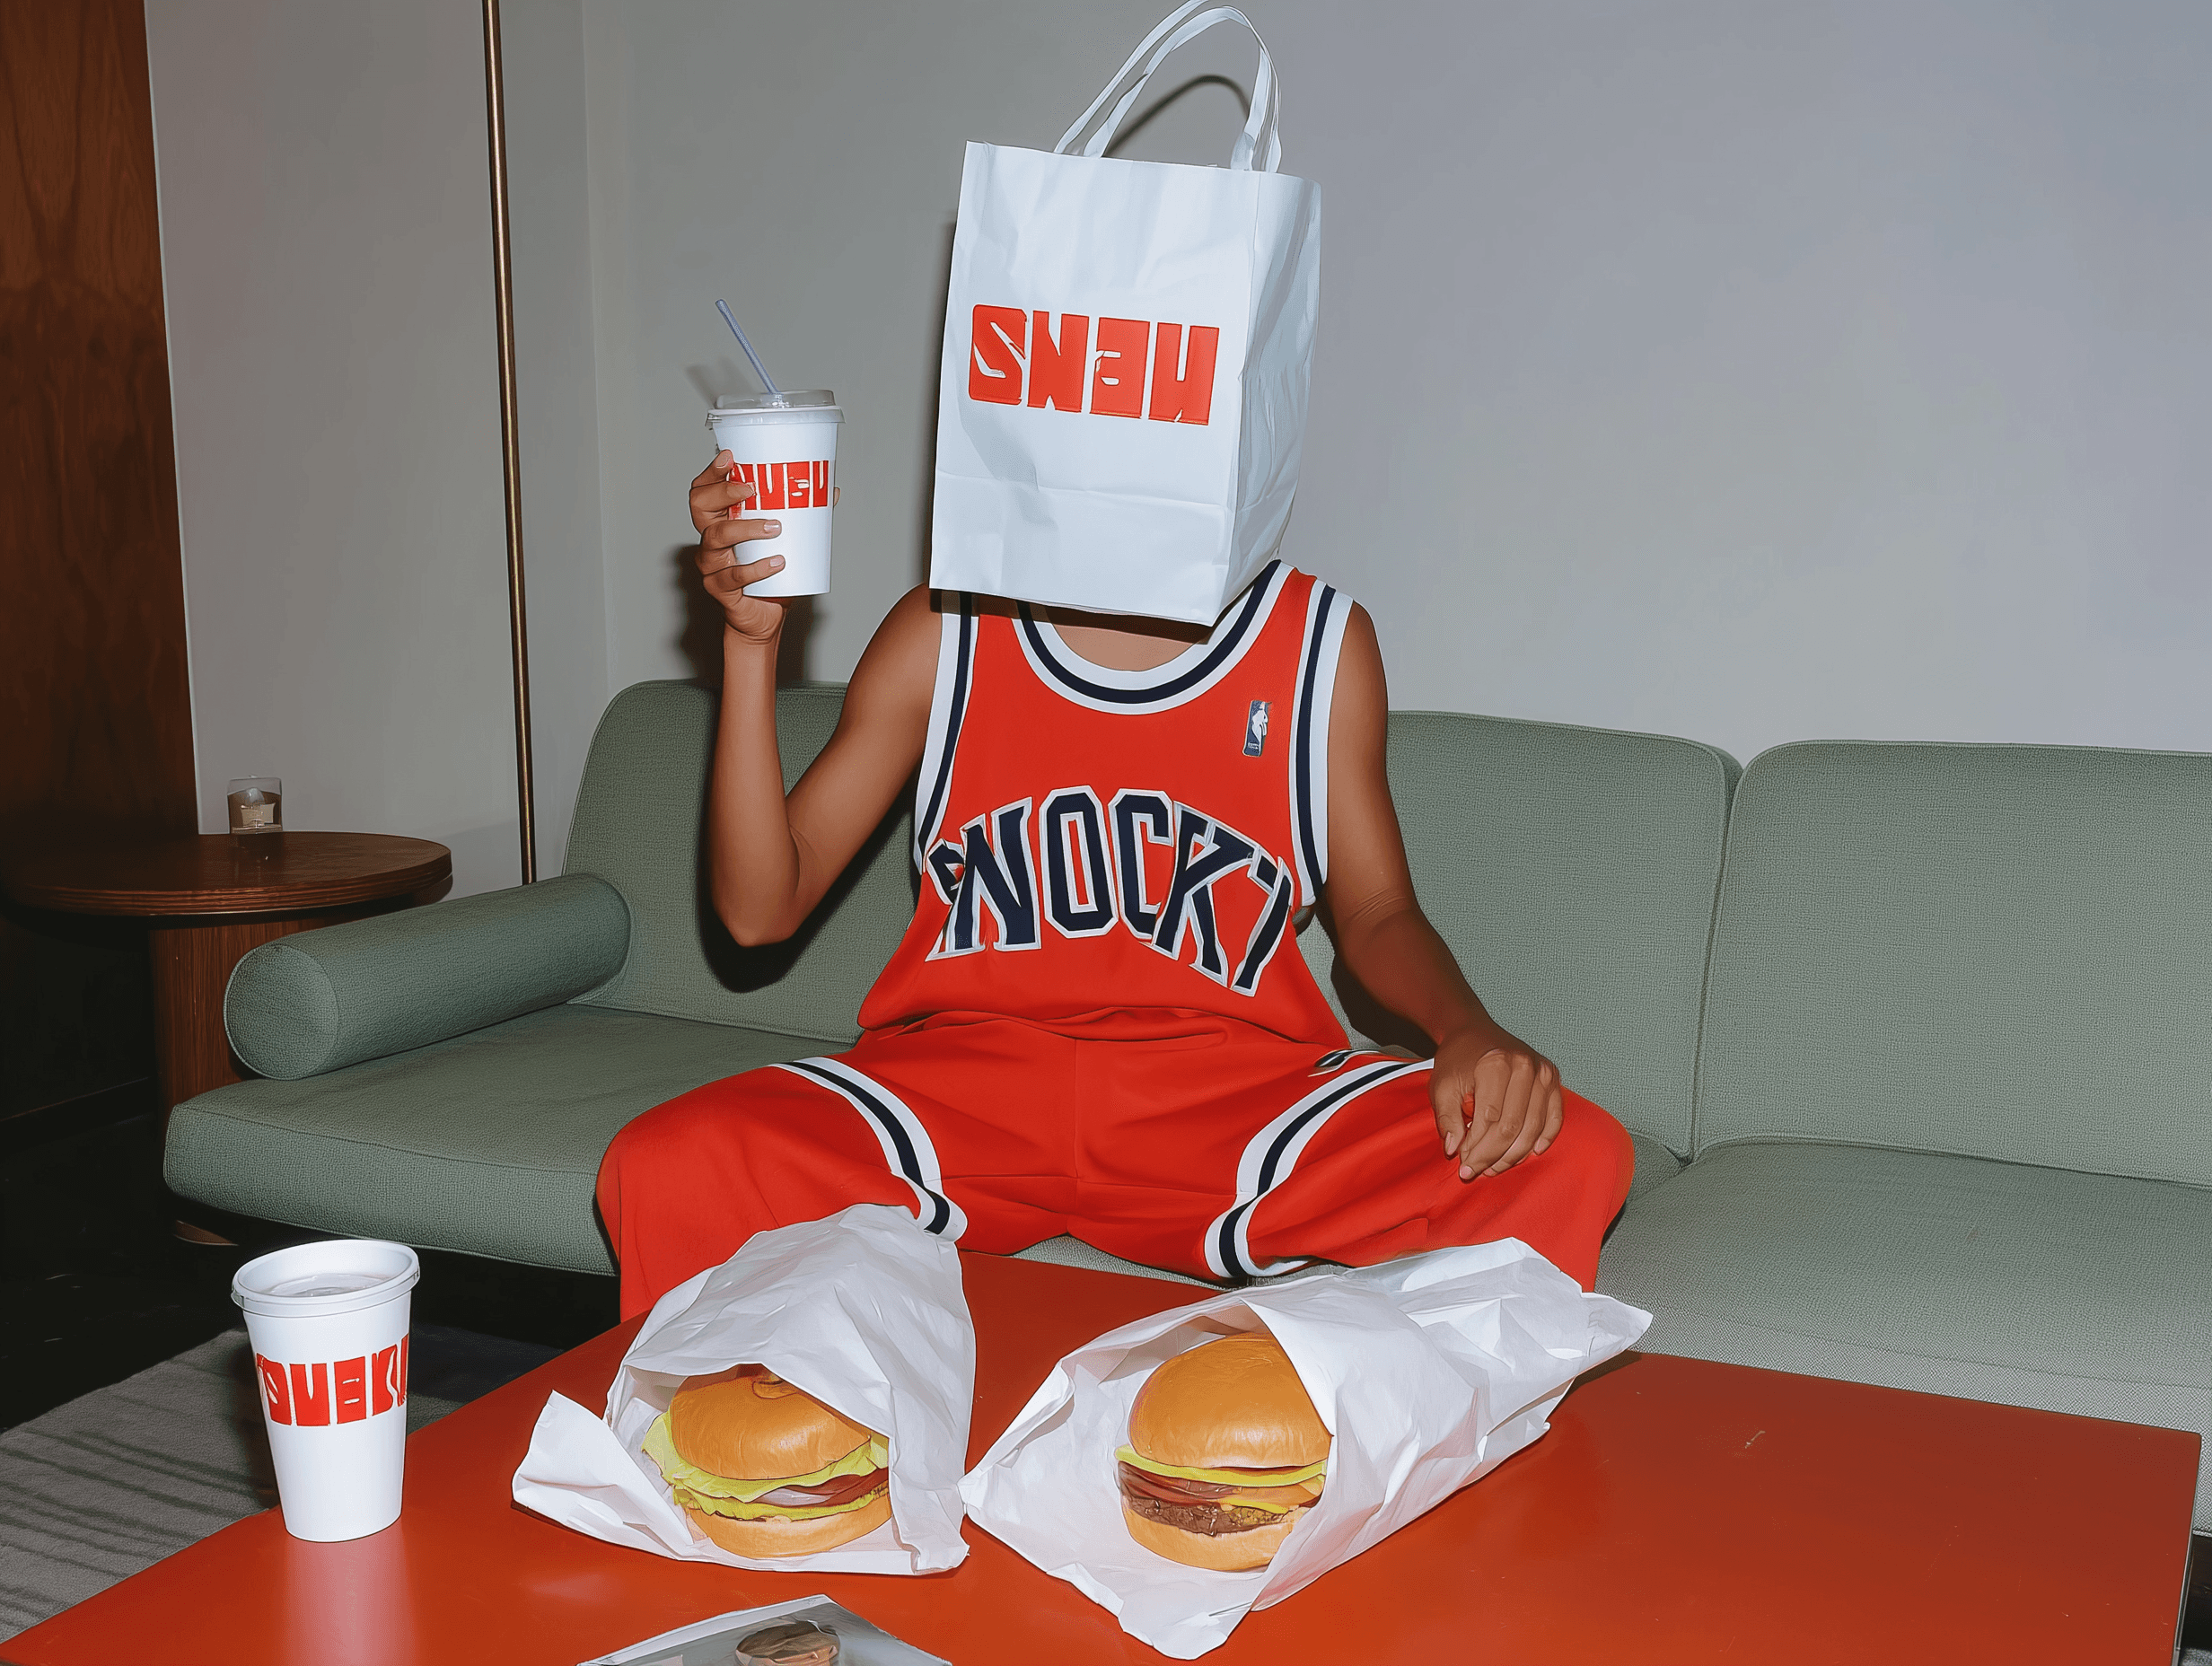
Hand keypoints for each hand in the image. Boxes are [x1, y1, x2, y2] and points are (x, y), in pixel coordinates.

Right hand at [689, 451, 790, 645]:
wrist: (765, 617)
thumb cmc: (771, 576)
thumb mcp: (785, 541)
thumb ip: (803, 515)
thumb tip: (832, 491)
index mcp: (720, 521)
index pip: (704, 490)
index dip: (712, 472)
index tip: (731, 458)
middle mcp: (709, 539)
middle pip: (700, 507)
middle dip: (723, 492)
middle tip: (751, 489)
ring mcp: (711, 564)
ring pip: (717, 537)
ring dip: (746, 528)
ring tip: (775, 527)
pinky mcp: (720, 588)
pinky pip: (734, 576)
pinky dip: (757, 568)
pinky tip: (777, 562)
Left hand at [1430, 1021, 1562, 1180]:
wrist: (1473, 1030)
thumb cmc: (1457, 1059)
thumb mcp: (1441, 1086)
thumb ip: (1446, 1118)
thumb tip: (1453, 1150)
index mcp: (1495, 1064)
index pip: (1490, 1121)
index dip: (1476, 1150)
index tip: (1463, 1167)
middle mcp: (1524, 1066)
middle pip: (1513, 1127)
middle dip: (1493, 1156)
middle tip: (1477, 1172)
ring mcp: (1543, 1071)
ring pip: (1534, 1127)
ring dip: (1515, 1155)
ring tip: (1495, 1167)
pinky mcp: (1553, 1078)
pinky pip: (1555, 1116)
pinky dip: (1544, 1137)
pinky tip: (1530, 1152)